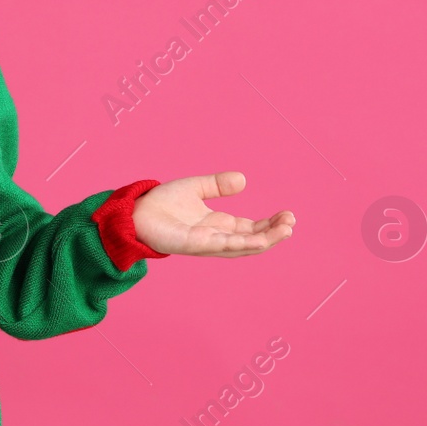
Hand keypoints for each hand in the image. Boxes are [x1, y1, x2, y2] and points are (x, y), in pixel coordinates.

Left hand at [131, 172, 294, 256]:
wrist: (134, 211)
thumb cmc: (162, 203)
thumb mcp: (196, 188)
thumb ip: (217, 185)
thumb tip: (243, 179)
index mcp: (218, 225)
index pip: (251, 228)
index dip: (270, 224)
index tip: (289, 215)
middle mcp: (216, 237)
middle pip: (252, 240)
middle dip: (274, 233)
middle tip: (292, 222)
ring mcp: (206, 243)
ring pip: (241, 246)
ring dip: (265, 240)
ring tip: (285, 231)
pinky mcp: (193, 244)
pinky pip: (220, 245)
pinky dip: (240, 243)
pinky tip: (258, 239)